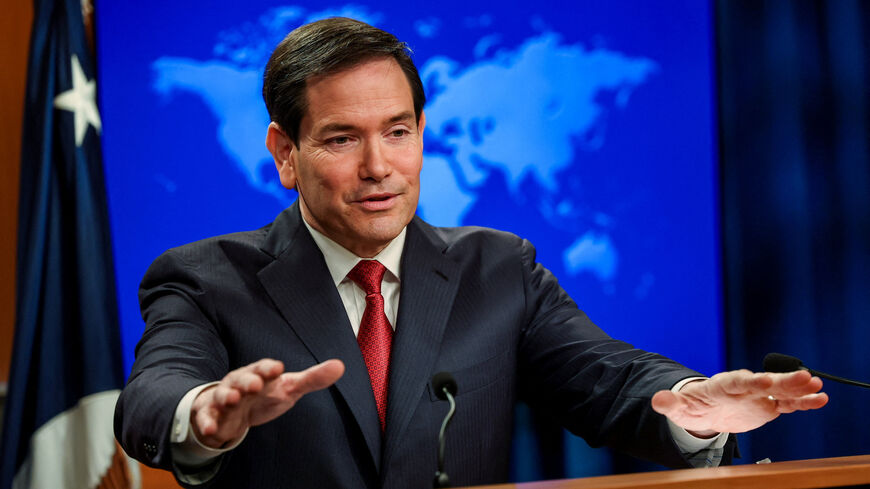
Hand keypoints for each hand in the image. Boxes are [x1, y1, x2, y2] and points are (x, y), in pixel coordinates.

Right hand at [191, 358, 344, 447]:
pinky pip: (206, 418)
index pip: (264, 367)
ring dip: (226, 396)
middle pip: (241, 378)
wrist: (231, 410)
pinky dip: (207, 423)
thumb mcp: (288, 387)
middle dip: (247, 381)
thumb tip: (340, 366)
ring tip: (231, 400)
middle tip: (254, 385)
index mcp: (259, 373)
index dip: (270, 368)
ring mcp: (222, 398)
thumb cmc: (264, 394)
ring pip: (222, 395)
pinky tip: (212, 430)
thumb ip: (312, 379)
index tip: (278, 369)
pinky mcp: (210, 416)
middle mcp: (239, 382)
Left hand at [651, 369, 827, 436]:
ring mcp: (758, 395)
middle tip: (805, 378)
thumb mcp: (680, 407)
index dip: (751, 381)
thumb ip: (670, 403)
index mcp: (723, 385)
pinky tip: (821, 399)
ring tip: (818, 386)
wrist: (706, 410)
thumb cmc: (693, 406)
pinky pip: (788, 403)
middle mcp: (745, 386)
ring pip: (780, 391)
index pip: (738, 381)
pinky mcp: (768, 405)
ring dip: (798, 389)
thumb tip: (657, 400)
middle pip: (765, 382)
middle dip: (783, 381)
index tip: (764, 382)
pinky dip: (803, 402)